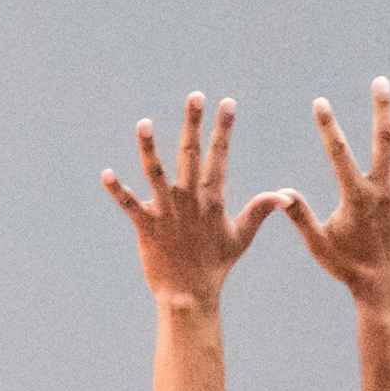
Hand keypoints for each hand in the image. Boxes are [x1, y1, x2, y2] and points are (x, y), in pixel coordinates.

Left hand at [104, 94, 285, 310]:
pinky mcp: (146, 226)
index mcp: (212, 199)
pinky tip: (106, 174)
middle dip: (193, 123)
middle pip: (190, 154)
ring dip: (148, 148)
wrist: (190, 295)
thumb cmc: (215, 266)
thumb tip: (284, 195)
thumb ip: (259, 211)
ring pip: (155, 173)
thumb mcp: (241, 237)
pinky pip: (128, 204)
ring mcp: (166, 212)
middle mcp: (189, 200)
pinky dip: (117, 190)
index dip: (223, 129)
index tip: (227, 103)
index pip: (219, 156)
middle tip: (195, 96)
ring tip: (143, 122)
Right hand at [283, 78, 389, 307]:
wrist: (384, 288)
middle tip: (381, 81)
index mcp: (356, 196)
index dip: (327, 126)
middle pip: (384, 141)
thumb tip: (282, 192)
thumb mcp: (318, 243)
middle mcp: (384, 191)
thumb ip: (300, 216)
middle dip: (382, 109)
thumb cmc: (347, 266)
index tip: (319, 102)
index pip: (338, 153)